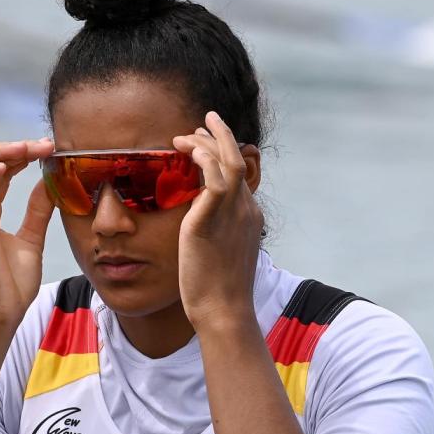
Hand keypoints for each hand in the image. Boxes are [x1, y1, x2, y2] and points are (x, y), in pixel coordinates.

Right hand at [0, 138, 56, 325]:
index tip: (47, 149)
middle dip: (12, 149)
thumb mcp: (32, 239)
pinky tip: (8, 167)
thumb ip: (37, 211)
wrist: (2, 312)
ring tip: (26, 149)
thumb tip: (48, 184)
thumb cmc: (13, 285)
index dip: (20, 157)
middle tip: (42, 143)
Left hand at [172, 112, 262, 332]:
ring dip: (207, 140)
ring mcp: (233, 213)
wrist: (223, 311)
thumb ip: (215, 232)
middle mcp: (246, 209)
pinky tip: (185, 150)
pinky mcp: (212, 220)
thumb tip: (199, 225)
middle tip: (202, 122)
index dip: (224, 153)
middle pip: (238, 159)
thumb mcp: (221, 254)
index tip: (205, 144)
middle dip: (221, 135)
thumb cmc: (219, 291)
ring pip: (227, 160)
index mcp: (250, 216)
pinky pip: (214, 177)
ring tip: (183, 135)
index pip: (240, 174)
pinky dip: (202, 158)